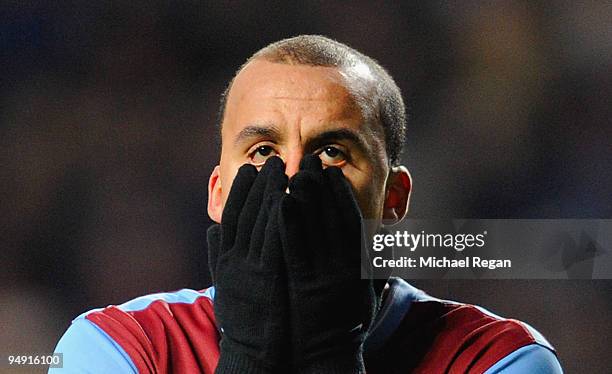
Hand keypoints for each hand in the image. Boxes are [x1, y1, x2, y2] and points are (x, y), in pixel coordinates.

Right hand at [208, 156, 288, 373]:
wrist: (251, 353)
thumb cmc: (243, 320)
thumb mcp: (225, 285)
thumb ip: (218, 256)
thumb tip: (212, 230)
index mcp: (226, 260)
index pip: (232, 217)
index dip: (241, 192)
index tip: (250, 170)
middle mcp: (235, 261)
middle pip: (247, 214)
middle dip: (260, 185)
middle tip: (271, 161)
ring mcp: (250, 269)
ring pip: (261, 223)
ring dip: (271, 193)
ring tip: (283, 169)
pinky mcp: (267, 280)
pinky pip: (275, 242)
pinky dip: (281, 219)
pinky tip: (289, 199)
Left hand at [279, 154, 376, 372]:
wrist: (329, 356)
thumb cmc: (348, 324)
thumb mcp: (368, 294)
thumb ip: (374, 266)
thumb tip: (383, 240)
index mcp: (360, 265)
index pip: (351, 220)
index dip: (341, 193)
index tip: (331, 171)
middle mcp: (346, 267)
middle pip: (332, 218)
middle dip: (320, 187)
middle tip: (310, 161)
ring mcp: (326, 277)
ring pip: (315, 230)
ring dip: (304, 198)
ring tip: (294, 172)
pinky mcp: (304, 288)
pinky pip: (295, 251)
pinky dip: (289, 225)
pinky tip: (280, 203)